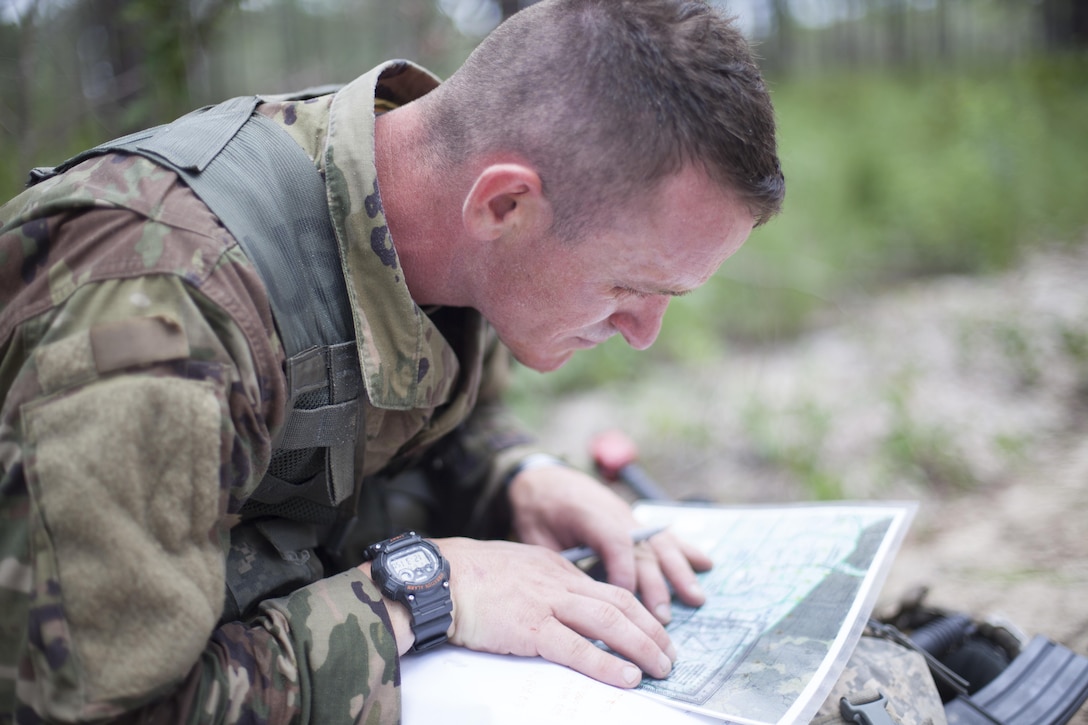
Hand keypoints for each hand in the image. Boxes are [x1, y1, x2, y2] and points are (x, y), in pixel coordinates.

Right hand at [437, 537, 675, 687]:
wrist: (438, 578)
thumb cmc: (468, 575)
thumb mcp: (515, 567)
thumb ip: (540, 581)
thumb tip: (557, 602)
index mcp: (556, 568)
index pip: (608, 589)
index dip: (638, 612)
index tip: (654, 631)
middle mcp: (559, 582)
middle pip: (620, 603)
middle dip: (651, 630)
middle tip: (670, 654)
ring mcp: (547, 603)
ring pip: (609, 621)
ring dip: (641, 646)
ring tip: (661, 668)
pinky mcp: (530, 628)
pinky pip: (577, 647)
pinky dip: (607, 663)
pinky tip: (627, 677)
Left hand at [506, 463, 711, 623]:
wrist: (543, 477)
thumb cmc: (537, 509)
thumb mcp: (536, 535)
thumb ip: (557, 561)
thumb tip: (580, 594)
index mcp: (589, 513)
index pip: (616, 543)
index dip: (625, 573)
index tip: (628, 603)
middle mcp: (616, 512)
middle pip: (643, 549)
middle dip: (656, 585)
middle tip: (663, 618)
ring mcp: (629, 515)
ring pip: (660, 544)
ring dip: (679, 572)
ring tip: (695, 599)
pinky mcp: (634, 519)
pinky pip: (663, 535)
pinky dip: (684, 549)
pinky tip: (705, 563)